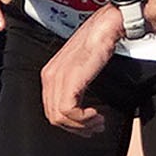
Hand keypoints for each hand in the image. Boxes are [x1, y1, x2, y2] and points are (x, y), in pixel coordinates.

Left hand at [39, 2, 122, 136]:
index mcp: (50, 74)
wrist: (106, 27)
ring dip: (81, 125)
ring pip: (59, 116)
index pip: (51, 109)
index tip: (88, 126)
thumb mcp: (82, 68)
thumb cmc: (98, 43)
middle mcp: (49, 76)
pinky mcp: (69, 80)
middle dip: (76, 127)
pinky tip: (95, 114)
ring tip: (98, 122)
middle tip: (95, 128)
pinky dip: (83, 118)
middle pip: (53, 116)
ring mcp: (57, 78)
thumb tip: (82, 106)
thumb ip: (76, 85)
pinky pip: (68, 111)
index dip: (70, 123)